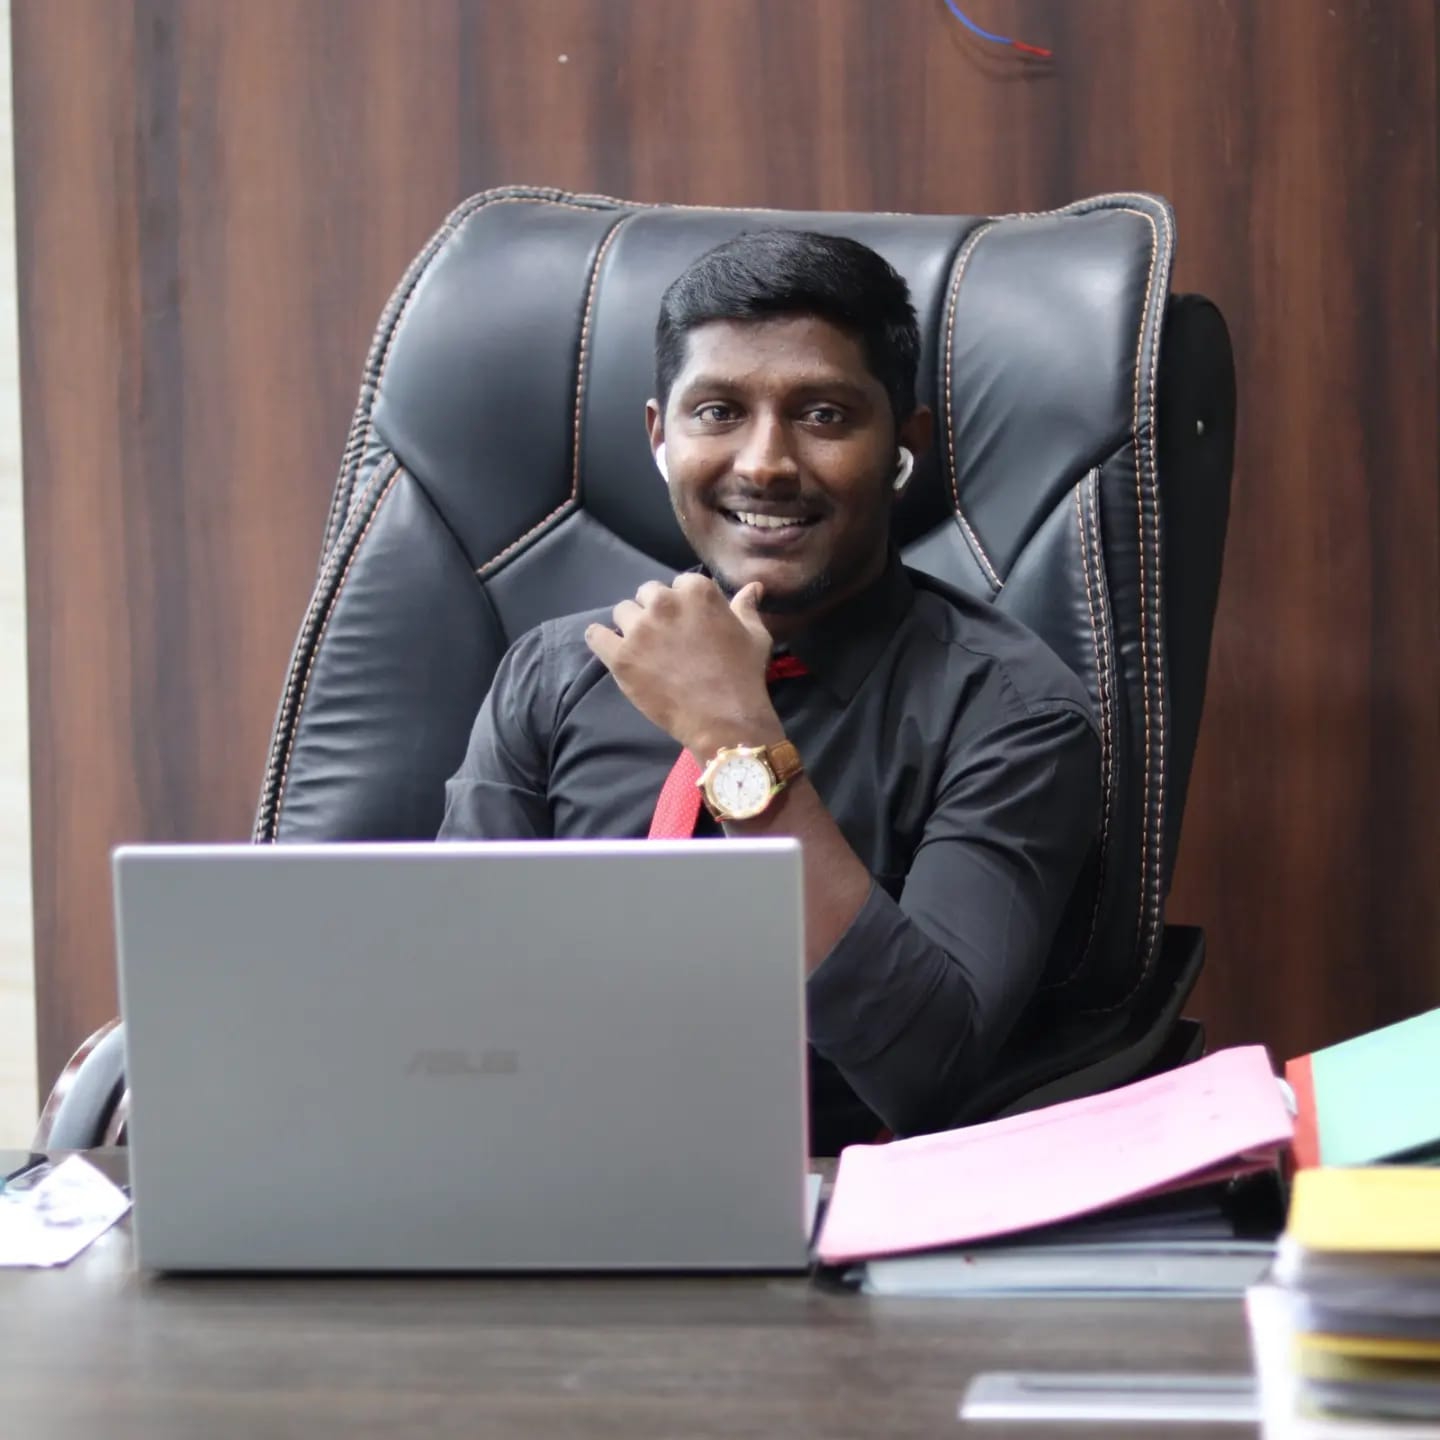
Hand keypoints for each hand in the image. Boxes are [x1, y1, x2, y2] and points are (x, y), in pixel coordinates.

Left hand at [585, 574, 782, 756]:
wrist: (725, 719)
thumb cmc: (744, 675)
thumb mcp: (755, 636)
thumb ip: (746, 607)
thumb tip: (752, 587)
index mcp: (696, 591)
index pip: (678, 584)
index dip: (682, 605)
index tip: (688, 625)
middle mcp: (664, 603)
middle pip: (647, 594)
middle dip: (655, 611)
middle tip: (665, 639)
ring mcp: (639, 629)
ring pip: (622, 612)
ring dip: (631, 626)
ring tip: (644, 649)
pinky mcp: (620, 656)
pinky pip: (595, 635)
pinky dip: (601, 639)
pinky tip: (611, 649)